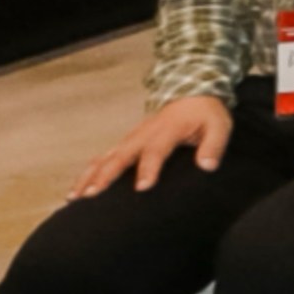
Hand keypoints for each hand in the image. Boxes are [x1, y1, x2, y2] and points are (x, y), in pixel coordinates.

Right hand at [78, 94, 231, 196]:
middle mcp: (142, 135)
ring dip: (89, 178)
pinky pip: (101, 160)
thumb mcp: (219, 126)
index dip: (148, 169)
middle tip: (93, 196)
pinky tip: (76, 193)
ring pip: (104, 159)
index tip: (142, 188)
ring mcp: (130, 139)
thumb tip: (207, 166)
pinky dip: (87, 175)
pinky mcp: (124, 144)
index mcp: (166, 131)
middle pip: (120, 156)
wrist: (191, 95)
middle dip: (105, 177)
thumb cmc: (206, 115)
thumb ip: (213, 145)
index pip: (155, 151)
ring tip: (75, 199)